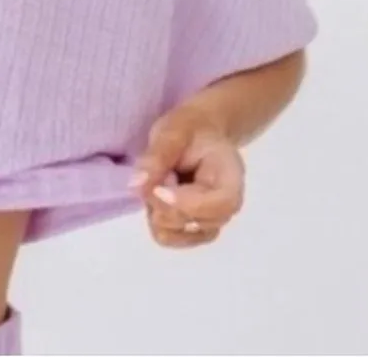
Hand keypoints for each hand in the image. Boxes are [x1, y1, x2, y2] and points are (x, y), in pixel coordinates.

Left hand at [129, 105, 245, 248]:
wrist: (200, 133)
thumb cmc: (190, 128)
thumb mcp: (172, 132)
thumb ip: (157, 157)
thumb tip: (136, 186)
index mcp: (231, 180)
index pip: (217, 205)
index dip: (183, 202)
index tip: (156, 188)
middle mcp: (227, 209)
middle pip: (193, 224)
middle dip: (163, 203)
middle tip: (155, 174)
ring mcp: (211, 223)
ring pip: (177, 235)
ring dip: (157, 211)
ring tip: (159, 184)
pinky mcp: (193, 230)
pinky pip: (169, 238)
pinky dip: (155, 219)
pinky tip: (157, 197)